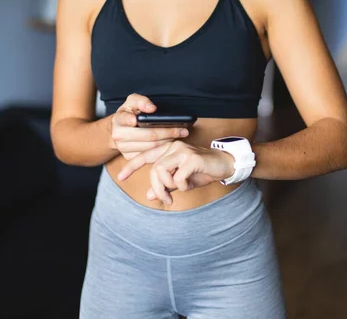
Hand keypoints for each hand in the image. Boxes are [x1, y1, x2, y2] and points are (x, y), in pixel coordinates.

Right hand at [111, 93, 188, 159]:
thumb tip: (152, 108)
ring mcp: (124, 149)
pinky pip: (150, 156)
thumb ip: (141, 101)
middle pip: (148, 136)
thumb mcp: (132, 102)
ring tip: (179, 136)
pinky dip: (162, 150)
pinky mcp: (130, 158)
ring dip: (167, 142)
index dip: (137, 120)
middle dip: (168, 133)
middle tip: (183, 130)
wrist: (118, 129)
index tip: (150, 118)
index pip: (128, 119)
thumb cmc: (128, 113)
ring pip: (151, 147)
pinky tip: (171, 144)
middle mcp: (119, 136)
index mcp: (119, 120)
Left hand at [117, 140, 234, 204]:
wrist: (225, 165)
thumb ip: (165, 185)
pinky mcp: (191, 158)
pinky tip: (190, 184)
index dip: (131, 166)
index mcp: (169, 149)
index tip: (120, 177)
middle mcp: (173, 146)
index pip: (145, 156)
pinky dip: (182, 186)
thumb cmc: (202, 171)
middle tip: (166, 199)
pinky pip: (177, 178)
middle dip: (157, 188)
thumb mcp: (181, 180)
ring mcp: (182, 151)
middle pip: (153, 169)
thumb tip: (149, 195)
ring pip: (161, 171)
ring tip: (178, 191)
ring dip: (167, 187)